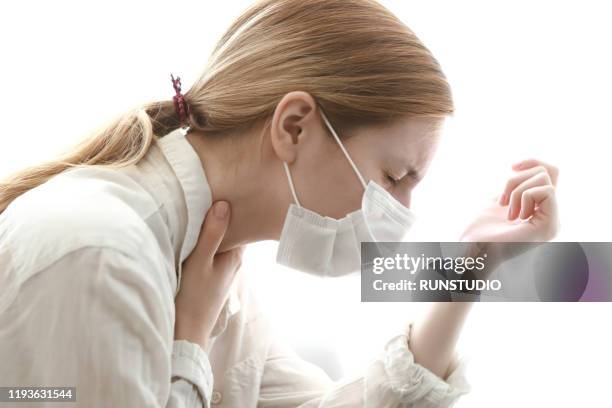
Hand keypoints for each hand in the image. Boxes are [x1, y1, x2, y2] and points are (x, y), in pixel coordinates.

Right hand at [174, 201, 243, 349]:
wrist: (185, 332)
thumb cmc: (194, 298)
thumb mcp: (200, 261)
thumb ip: (212, 234)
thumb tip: (224, 204)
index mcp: (236, 255)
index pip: (242, 224)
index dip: (236, 207)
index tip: (228, 188)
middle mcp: (232, 261)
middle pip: (230, 230)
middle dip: (222, 214)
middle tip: (212, 190)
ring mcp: (221, 268)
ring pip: (219, 240)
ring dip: (210, 227)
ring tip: (199, 205)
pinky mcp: (209, 274)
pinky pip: (209, 249)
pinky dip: (203, 239)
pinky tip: (191, 231)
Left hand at [460, 158, 559, 242]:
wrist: (471, 249)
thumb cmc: (480, 230)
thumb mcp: (499, 200)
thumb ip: (516, 188)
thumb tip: (522, 169)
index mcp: (539, 210)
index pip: (550, 173)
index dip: (532, 162)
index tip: (512, 167)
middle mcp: (550, 216)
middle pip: (546, 172)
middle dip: (517, 179)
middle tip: (501, 202)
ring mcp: (552, 222)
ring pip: (545, 178)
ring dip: (517, 189)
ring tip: (507, 211)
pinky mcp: (549, 226)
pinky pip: (547, 191)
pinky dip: (525, 195)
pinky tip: (514, 215)